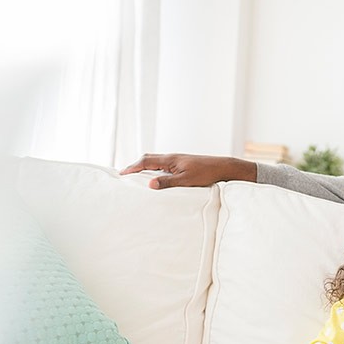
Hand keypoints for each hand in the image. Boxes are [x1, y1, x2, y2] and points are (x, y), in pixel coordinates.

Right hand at [120, 153, 256, 188]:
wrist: (222, 167)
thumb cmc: (206, 173)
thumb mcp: (186, 181)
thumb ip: (167, 182)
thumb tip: (149, 185)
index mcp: (170, 160)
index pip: (145, 161)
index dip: (132, 168)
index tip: (121, 174)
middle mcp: (171, 157)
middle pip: (148, 159)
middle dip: (135, 166)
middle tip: (125, 175)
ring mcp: (177, 160)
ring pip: (155, 161)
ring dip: (144, 167)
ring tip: (136, 177)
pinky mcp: (182, 164)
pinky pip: (163, 165)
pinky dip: (154, 169)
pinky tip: (155, 177)